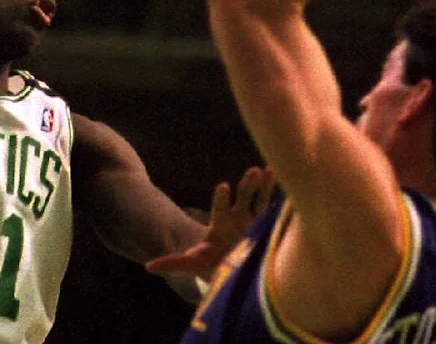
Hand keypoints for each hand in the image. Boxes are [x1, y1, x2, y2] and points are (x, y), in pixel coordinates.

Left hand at [145, 166, 274, 280]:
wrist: (231, 268)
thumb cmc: (213, 266)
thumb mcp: (195, 265)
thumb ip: (175, 264)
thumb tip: (149, 266)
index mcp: (221, 224)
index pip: (221, 209)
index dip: (222, 198)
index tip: (223, 185)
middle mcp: (238, 217)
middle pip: (243, 197)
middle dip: (247, 185)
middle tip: (253, 171)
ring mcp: (253, 220)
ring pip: (260, 198)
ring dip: (264, 185)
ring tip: (269, 169)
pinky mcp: (266, 225)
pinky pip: (273, 209)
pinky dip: (278, 197)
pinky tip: (287, 184)